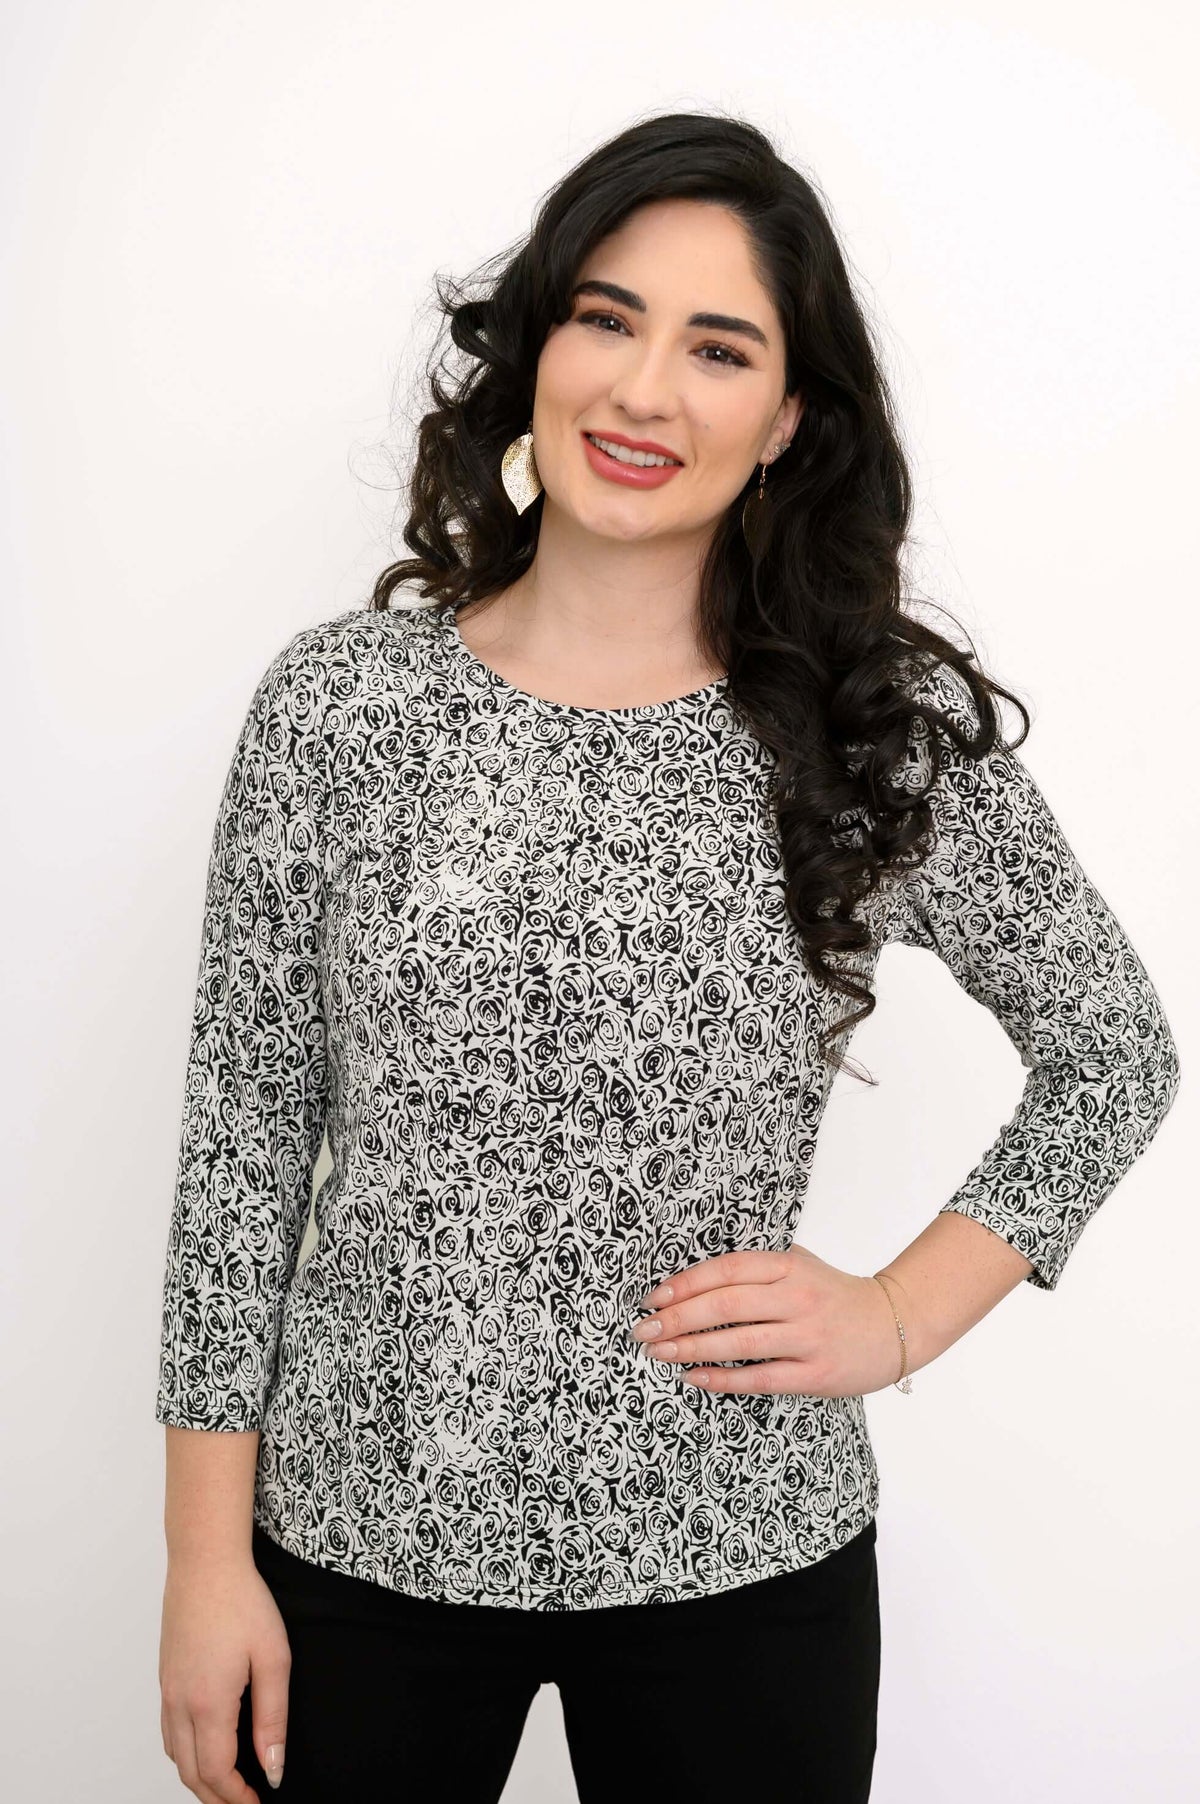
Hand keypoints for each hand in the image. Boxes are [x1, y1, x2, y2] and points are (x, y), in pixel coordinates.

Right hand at [159, 1551, 290, 1801]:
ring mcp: (168, 1690)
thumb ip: (273, 1718)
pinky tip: (206, 1746)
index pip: (216, 1773)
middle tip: (244, 1803)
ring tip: (228, 1784)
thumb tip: (273, 1767)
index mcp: (208, 1703)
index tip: (258, 1803)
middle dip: (216, 1797)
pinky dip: (185, 1753)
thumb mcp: (273, 1658)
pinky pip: (169, 1731)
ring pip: (175, 1755)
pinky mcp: (166, 1677)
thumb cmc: (242, 1602)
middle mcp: (180, 1703)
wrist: (205, 1562)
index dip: (236, 1798)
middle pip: (190, 1773)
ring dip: (198, 1778)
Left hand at [630, 1245, 905, 1397]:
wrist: (893, 1324)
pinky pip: (759, 1377)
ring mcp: (807, 1337)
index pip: (726, 1269)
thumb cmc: (833, 1294)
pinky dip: (722, 1378)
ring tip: (658, 1353)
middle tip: (643, 1330)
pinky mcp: (815, 1374)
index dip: (685, 1283)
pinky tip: (694, 1377)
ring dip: (690, 1348)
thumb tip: (693, 1278)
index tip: (654, 1298)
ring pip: (737, 1342)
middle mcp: (797, 1298)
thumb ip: (756, 1267)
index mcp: (789, 1266)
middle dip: (677, 1318)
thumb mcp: (799, 1264)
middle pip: (724, 1305)